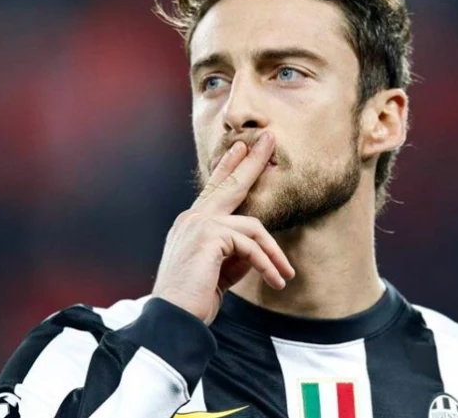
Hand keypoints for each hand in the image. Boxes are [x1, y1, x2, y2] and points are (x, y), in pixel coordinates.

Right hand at [152, 132, 294, 324]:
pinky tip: (275, 280)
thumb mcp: (219, 273)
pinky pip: (250, 245)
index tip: (242, 149)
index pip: (213, 191)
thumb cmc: (192, 301)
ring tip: (285, 275)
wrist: (172, 319)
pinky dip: (266, 264)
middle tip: (269, 138)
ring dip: (273, 253)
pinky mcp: (209, 237)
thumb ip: (235, 255)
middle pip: (229, 184)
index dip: (228, 168)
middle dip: (252, 162)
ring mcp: (198, 225)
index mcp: (191, 225)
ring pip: (251, 226)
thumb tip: (257, 248)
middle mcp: (192, 219)